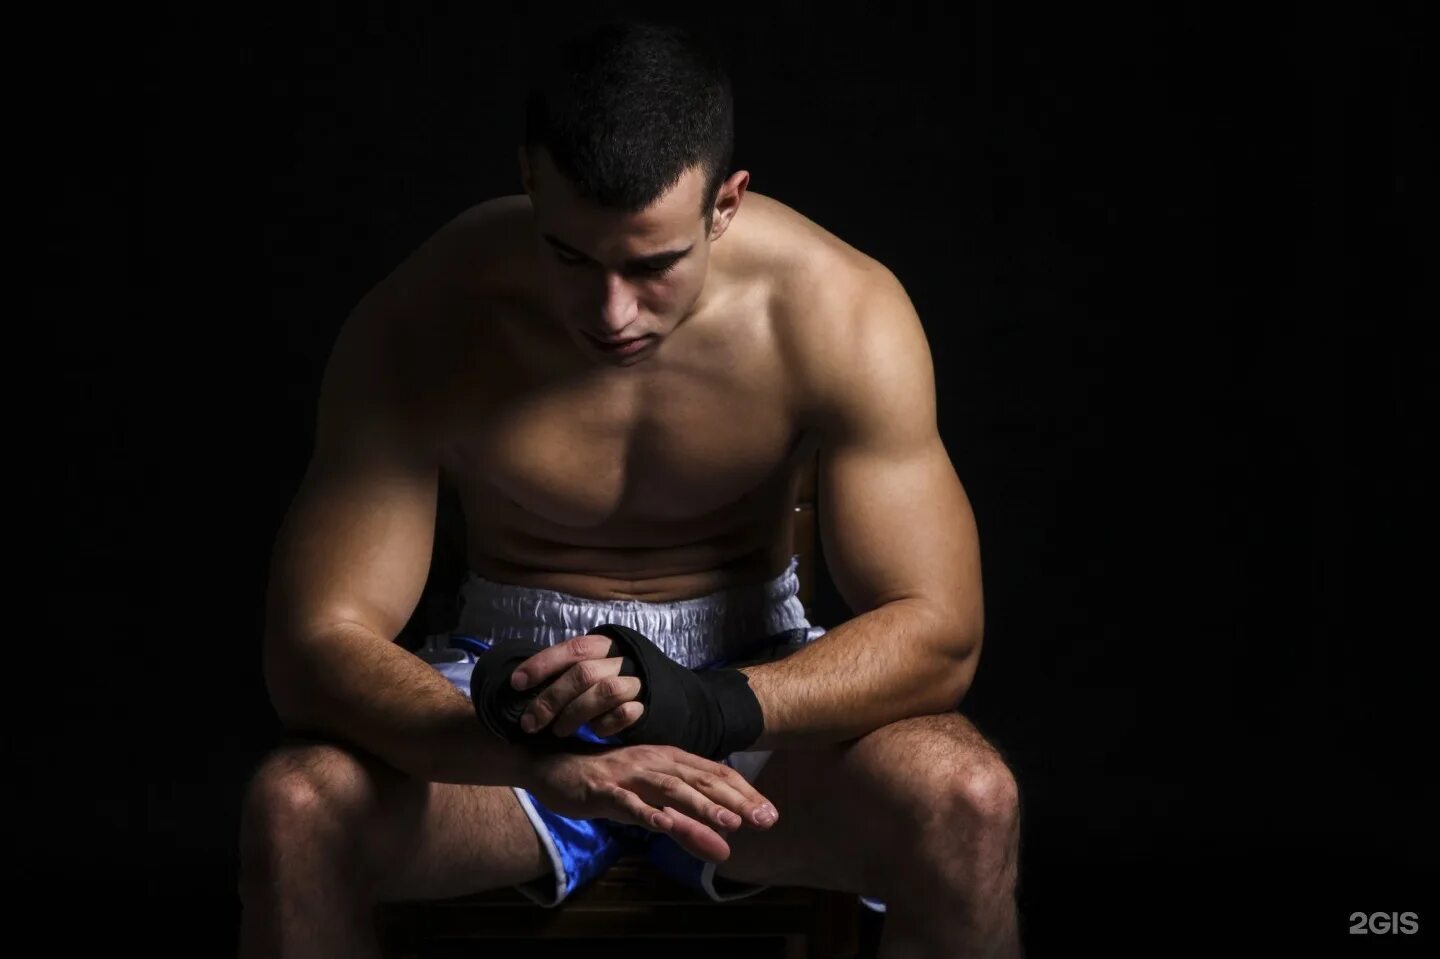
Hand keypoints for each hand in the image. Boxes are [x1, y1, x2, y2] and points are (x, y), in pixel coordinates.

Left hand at [511, 632, 644, 738]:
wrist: (655, 692)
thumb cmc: (607, 681)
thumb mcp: (587, 668)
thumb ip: (563, 673)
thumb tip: (520, 687)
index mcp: (602, 645)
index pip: (572, 649)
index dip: (543, 664)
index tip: (516, 683)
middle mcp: (620, 660)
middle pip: (584, 673)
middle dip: (552, 699)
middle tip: (530, 723)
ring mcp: (636, 682)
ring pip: (606, 691)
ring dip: (575, 714)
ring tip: (559, 731)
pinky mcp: (646, 705)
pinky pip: (626, 713)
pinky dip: (607, 724)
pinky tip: (595, 732)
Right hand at [521, 742, 780, 863]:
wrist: (555, 769)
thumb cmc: (611, 786)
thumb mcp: (654, 806)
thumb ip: (688, 825)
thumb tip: (725, 848)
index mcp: (670, 761)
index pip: (715, 775)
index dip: (744, 794)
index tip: (770, 815)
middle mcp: (655, 763)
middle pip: (701, 780)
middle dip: (735, 801)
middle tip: (763, 820)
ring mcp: (629, 775)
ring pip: (671, 790)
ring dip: (701, 806)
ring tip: (728, 823)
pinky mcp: (604, 790)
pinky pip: (627, 802)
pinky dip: (646, 812)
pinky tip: (663, 824)